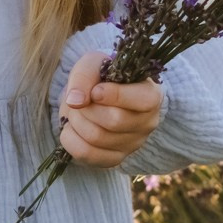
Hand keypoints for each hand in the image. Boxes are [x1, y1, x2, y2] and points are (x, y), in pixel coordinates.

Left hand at [58, 50, 161, 168]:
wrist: (94, 95)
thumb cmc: (100, 77)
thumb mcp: (93, 64)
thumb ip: (84, 76)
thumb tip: (75, 101)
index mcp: (151, 94)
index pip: (143, 100)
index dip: (115, 95)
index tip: (95, 90)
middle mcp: (147, 122)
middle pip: (114, 120)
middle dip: (87, 108)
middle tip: (80, 100)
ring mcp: (132, 144)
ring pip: (97, 138)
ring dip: (76, 121)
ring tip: (76, 111)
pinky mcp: (114, 158)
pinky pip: (87, 154)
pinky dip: (70, 139)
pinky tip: (71, 128)